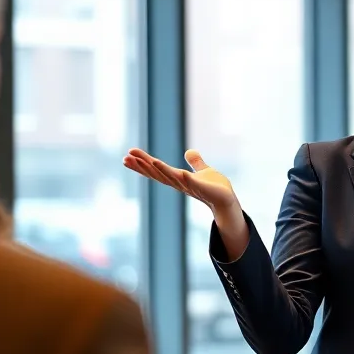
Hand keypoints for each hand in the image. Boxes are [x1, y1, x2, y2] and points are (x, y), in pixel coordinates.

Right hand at [124, 148, 238, 216]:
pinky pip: (191, 182)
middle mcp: (179, 184)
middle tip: (126, 157)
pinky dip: (184, 177)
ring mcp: (190, 187)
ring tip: (146, 160)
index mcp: (177, 179)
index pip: (156, 169)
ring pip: (170, 177)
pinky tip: (178, 171)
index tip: (127, 155)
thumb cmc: (215, 188)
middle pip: (157, 173)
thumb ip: (196, 162)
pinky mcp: (202, 188)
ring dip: (159, 169)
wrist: (228, 201)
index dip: (142, 163)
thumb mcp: (203, 170)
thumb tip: (189, 152)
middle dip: (142, 166)